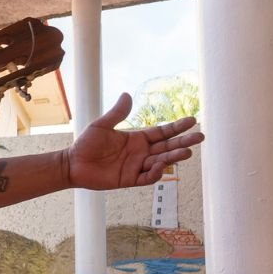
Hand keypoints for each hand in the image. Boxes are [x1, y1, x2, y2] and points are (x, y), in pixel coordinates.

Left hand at [67, 93, 204, 189]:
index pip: (162, 132)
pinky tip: (160, 165)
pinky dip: (155, 173)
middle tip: (200, 137)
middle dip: (183, 142)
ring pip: (160, 161)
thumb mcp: (101, 125)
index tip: (192, 120)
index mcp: (137, 138)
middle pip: (167, 146)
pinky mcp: (129, 179)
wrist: (72, 164)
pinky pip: (147, 177)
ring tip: (188, 152)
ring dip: (173, 157)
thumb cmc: (86, 144)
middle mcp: (140, 152)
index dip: (177, 127)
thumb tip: (127, 95)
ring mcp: (136, 166)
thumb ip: (117, 113)